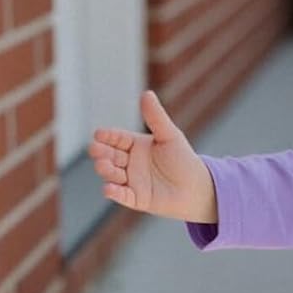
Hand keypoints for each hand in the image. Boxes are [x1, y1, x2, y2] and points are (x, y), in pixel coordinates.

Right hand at [88, 90, 216, 222]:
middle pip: (110, 155)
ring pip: (112, 175)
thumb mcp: (170, 135)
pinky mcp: (136, 198)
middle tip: (95, 149)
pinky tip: (108, 189)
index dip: (107, 136)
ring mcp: (131, 181)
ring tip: (104, 165)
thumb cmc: (183, 159)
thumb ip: (156, 117)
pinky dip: (114, 193)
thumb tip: (146, 93)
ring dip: (106, 170)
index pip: (117, 138)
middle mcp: (130, 163)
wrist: (198, 187)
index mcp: (136, 145)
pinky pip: (122, 196)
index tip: (99, 134)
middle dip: (101, 152)